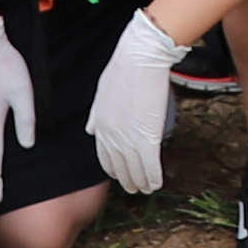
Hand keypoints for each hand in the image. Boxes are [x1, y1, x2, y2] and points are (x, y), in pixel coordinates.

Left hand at [82, 15, 189, 197]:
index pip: (104, 156)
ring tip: (147, 189)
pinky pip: (150, 166)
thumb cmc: (123, 69)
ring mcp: (129, 139)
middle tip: (134, 188)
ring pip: (134, 170)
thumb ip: (95, 115)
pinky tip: (158, 183)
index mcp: (100, 125)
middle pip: (118, 167)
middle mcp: (111, 136)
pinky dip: (153, 177)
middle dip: (127, 180)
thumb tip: (89, 129)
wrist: (140, 58)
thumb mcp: (102, 92)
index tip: (119, 174)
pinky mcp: (147, 138)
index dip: (113, 168)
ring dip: (141, 182)